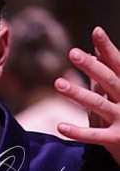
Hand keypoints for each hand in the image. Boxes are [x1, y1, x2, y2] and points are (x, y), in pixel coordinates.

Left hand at [55, 27, 119, 164]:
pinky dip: (77, 132)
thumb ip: (108, 73)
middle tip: (73, 52)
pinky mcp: (115, 139)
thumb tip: (95, 50)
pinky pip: (93, 136)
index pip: (118, 64)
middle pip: (108, 80)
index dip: (108, 49)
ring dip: (78, 93)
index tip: (96, 31)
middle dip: (92, 66)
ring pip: (98, 104)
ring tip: (58, 83)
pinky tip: (60, 126)